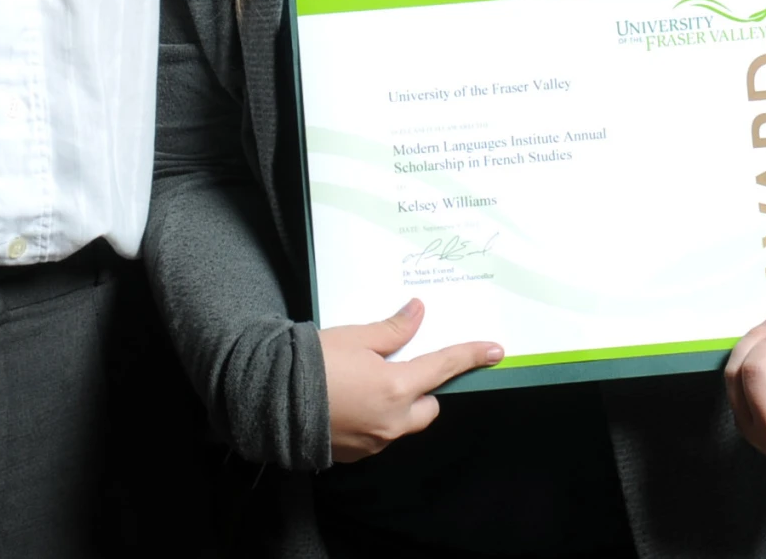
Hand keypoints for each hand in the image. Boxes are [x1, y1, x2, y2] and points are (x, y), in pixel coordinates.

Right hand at [320, 298, 501, 463]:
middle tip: (402, 368)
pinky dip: (374, 418)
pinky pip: (378, 435)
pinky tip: (352, 401)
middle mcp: (391, 421)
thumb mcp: (356, 337)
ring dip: (398, 405)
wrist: (270, 399)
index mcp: (396, 388)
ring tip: (369, 382)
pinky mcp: (354, 453)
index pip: (444, 368)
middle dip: (424, 389)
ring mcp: (373, 441)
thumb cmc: (313, 363)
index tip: (495, 351)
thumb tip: (418, 313)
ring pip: (403, 423)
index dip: (470, 356)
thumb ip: (393, 330)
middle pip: (428, 407)